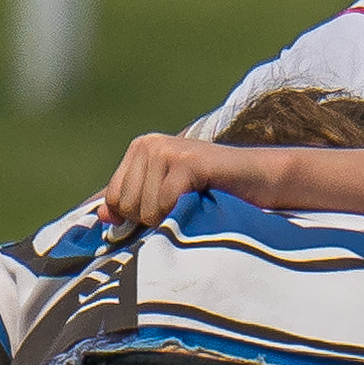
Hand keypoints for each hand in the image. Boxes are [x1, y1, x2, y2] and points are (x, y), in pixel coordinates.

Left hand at [102, 131, 268, 231]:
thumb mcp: (168, 199)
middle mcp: (148, 144)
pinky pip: (166, 204)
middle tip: (184, 208)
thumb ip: (134, 206)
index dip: (137, 218)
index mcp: (140, 150)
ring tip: (195, 204)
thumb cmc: (217, 193)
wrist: (263, 179)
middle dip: (154, 220)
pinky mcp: (186, 161)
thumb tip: (101, 217)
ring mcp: (166, 149)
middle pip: (127, 205)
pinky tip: (202, 202)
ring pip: (145, 208)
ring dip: (171, 218)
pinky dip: (183, 214)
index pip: (114, 199)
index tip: (167, 212)